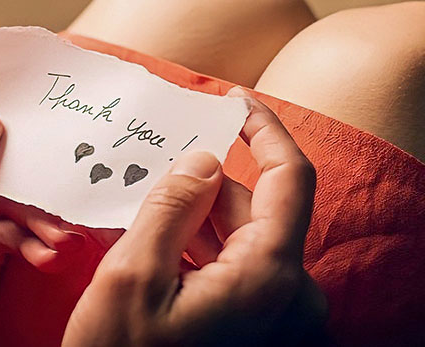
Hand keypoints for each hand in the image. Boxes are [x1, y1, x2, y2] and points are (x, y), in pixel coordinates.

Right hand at [63, 91, 327, 345]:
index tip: (235, 101)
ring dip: (201, 222)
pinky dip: (206, 256)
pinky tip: (163, 251)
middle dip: (208, 183)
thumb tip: (203, 158)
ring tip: (148, 208)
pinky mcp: (266, 335)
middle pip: (258, 212)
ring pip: (247, 244)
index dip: (265, 129)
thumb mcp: (131, 280)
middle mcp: (293, 298)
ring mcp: (283, 321)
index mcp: (270, 277)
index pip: (290, 177)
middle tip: (158, 161)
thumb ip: (170, 207)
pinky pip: (243, 275)